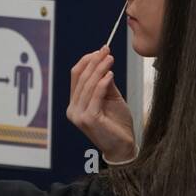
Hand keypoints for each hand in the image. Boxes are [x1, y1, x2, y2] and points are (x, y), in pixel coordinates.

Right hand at [67, 47, 135, 162]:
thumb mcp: (111, 98)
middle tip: (106, 50)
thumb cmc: (118, 124)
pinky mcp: (88, 119)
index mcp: (75, 104)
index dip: (87, 61)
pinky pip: (95, 95)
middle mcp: (73, 109)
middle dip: (94, 62)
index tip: (101, 50)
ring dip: (100, 69)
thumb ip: (105, 83)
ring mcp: (78, 115)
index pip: (76, 76)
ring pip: (88, 85)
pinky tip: (110, 73)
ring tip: (110, 59)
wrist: (123, 146)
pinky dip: (102, 83)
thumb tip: (104, 62)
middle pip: (81, 78)